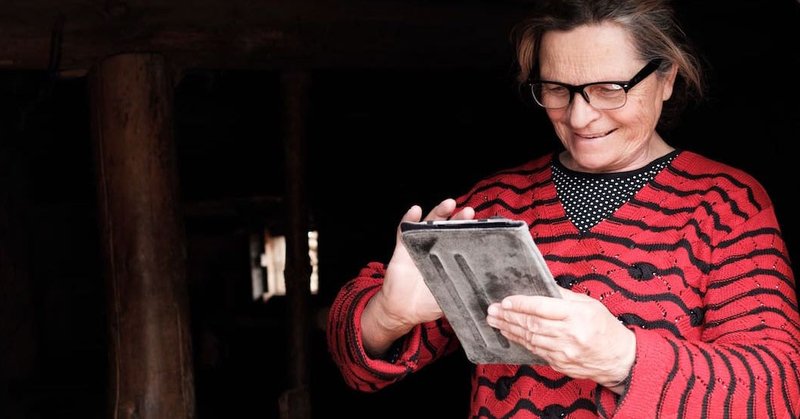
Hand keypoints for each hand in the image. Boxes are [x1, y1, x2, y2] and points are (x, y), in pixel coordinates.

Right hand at [361, 198, 474, 355]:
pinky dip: (408, 219)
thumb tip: (489, 292)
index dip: (470, 231)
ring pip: (428, 224)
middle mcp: (434, 249)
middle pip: (447, 228)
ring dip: (438, 212)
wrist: (403, 311)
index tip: (483, 225)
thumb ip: (466, 292)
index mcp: (447, 259)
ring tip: (449, 203)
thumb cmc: (427, 304)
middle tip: (469, 211)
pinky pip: (404, 231)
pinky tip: (415, 211)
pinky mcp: (402, 249)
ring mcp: (418, 247)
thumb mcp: (452, 298)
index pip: (461, 240)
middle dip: (458, 218)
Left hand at [486, 288, 634, 392]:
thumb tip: (541, 285)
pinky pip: (535, 351)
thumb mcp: (589, 304)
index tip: (505, 301)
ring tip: (494, 321)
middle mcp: (569, 335)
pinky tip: (510, 334)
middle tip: (492, 310)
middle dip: (508, 317)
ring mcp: (564, 352)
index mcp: (577, 315)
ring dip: (509, 329)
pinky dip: (521, 341)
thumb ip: (564, 296)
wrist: (618, 359)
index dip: (521, 304)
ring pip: (530, 339)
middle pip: (531, 324)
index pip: (542, 307)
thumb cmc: (604, 327)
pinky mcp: (559, 364)